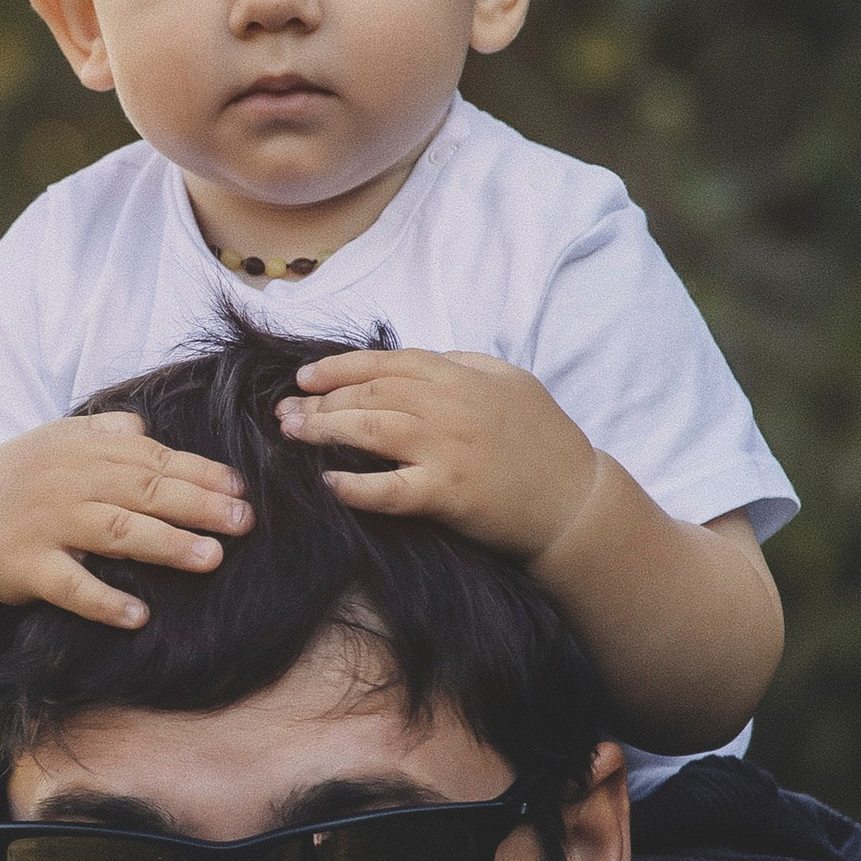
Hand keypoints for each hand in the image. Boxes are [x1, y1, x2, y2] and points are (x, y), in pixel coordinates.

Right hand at [0, 414, 251, 631]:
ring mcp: (45, 524)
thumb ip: (105, 433)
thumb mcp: (56, 443)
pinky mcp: (24, 567)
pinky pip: (68, 586)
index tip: (240, 490)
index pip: (151, 458)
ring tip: (210, 558)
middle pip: (142, 490)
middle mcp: (66, 481)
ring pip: (114, 531)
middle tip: (243, 522)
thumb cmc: (18, 481)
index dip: (199, 473)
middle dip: (197, 505)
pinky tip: (137, 616)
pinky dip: (102, 601)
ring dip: (165, 545)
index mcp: (81, 447)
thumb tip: (149, 427)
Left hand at [277, 349, 601, 568]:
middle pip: (371, 393)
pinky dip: (356, 486)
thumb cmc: (543, 440)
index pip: (388, 362)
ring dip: (325, 430)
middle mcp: (449, 407)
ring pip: (371, 429)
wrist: (574, 499)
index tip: (305, 377)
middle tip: (285, 412)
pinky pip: (390, 488)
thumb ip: (463, 364)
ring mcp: (447, 449)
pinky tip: (329, 483)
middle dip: (321, 400)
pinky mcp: (448, 493)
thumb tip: (416, 361)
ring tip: (291, 434)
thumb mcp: (509, 381)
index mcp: (461, 376)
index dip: (340, 367)